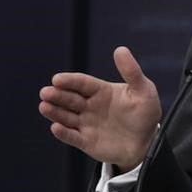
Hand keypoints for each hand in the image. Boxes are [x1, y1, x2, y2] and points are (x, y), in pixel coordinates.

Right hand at [38, 46, 161, 171]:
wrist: (147, 142)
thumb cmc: (145, 113)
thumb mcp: (143, 90)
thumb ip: (131, 71)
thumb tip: (120, 49)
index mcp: (102, 91)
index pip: (82, 83)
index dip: (70, 81)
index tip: (57, 79)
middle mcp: (91, 106)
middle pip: (70, 98)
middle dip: (57, 95)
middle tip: (46, 92)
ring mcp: (87, 124)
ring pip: (66, 116)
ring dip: (54, 112)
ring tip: (44, 106)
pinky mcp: (86, 141)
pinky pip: (72, 137)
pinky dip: (63, 133)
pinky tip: (56, 127)